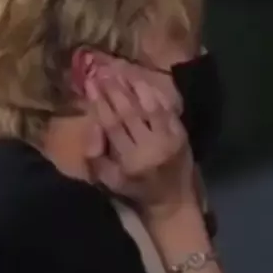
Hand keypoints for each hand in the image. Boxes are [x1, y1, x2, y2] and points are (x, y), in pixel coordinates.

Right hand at [84, 64, 195, 219]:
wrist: (173, 201)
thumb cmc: (137, 190)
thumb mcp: (110, 181)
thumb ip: (96, 156)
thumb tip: (92, 125)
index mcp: (130, 161)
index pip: (112, 125)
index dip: (100, 102)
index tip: (90, 83)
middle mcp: (150, 147)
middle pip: (129, 112)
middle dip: (114, 90)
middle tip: (102, 71)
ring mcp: (169, 139)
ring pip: (149, 107)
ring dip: (134, 87)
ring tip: (121, 71)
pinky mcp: (182, 134)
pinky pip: (166, 109)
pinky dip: (154, 94)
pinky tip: (143, 82)